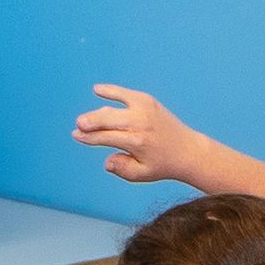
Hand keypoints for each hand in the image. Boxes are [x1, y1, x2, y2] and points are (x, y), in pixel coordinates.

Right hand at [74, 82, 203, 185]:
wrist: (188, 150)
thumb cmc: (163, 164)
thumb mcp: (141, 174)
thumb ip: (122, 169)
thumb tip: (106, 161)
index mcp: (137, 142)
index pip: (106, 137)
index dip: (89, 137)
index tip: (76, 136)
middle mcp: (140, 123)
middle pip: (107, 119)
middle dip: (90, 122)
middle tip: (78, 126)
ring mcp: (144, 109)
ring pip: (114, 106)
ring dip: (97, 111)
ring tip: (84, 118)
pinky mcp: (148, 101)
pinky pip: (125, 94)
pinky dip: (111, 91)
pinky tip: (97, 89)